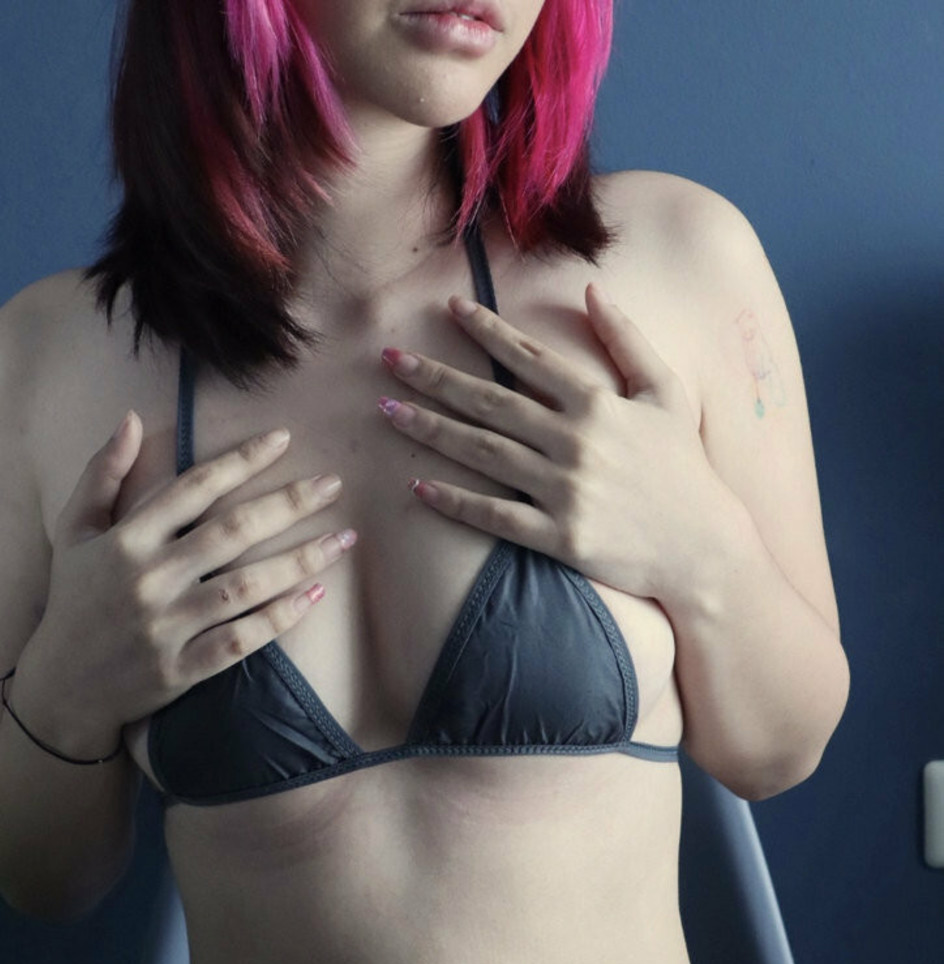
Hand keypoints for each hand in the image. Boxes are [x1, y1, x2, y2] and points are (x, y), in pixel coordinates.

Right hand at [13, 412, 354, 754]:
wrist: (61, 687)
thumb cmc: (74, 599)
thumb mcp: (75, 531)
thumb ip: (102, 474)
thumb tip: (132, 419)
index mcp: (125, 540)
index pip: (194, 488)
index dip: (242, 460)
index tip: (285, 439)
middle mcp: (147, 580)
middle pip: (231, 532)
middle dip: (288, 503)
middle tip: (333, 485)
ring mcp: (165, 628)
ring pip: (244, 587)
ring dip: (299, 561)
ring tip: (342, 539)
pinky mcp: (179, 670)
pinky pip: (239, 642)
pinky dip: (278, 618)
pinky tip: (314, 596)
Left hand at [378, 284, 730, 601]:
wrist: (705, 545)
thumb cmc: (685, 467)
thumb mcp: (667, 392)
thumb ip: (628, 340)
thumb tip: (591, 289)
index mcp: (597, 403)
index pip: (528, 358)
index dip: (485, 330)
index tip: (447, 309)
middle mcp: (575, 441)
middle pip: (489, 402)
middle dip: (434, 377)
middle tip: (389, 359)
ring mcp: (566, 490)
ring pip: (482, 453)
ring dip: (430, 429)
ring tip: (388, 411)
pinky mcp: (561, 536)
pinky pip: (496, 516)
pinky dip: (456, 501)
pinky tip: (419, 486)